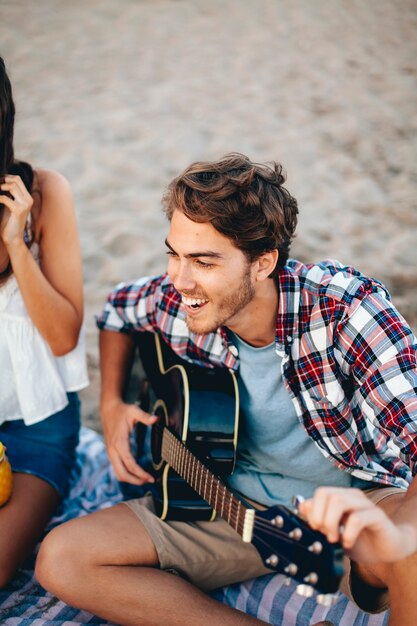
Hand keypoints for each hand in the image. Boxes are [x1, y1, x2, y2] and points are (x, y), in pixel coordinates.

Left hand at [0, 175, 32, 247]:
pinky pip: (4, 198)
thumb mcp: (9, 205)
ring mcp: (25, 204)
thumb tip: (0, 183)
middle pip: (15, 180)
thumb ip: (8, 195)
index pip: (17, 179)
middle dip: (2, 181)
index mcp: (27, 198)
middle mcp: (28, 200)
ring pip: (11, 186)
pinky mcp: (19, 210)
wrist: (13, 238)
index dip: (6, 177)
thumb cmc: (9, 223)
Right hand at [101, 399, 157, 484]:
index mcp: (119, 442)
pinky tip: (136, 472)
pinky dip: (126, 474)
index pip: (130, 464)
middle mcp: (113, 450)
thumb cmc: (122, 411)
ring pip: (118, 473)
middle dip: (136, 481)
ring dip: (130, 479)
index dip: (141, 473)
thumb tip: (156, 419)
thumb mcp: (134, 411)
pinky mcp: (111, 453)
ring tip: (144, 479)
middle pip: (122, 474)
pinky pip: (117, 469)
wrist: (108, 409)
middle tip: (149, 480)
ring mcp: (110, 453)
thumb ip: (145, 416)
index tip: (151, 478)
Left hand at [298, 487, 416, 563]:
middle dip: (319, 516)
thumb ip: (319, 519)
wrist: (387, 551)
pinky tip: (348, 543)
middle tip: (323, 533)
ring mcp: (365, 505)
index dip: (312, 512)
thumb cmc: (359, 540)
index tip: (315, 530)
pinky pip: (358, 518)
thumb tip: (302, 507)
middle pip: (326, 493)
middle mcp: (352, 497)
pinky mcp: (377, 517)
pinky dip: (348, 532)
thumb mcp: (334, 532)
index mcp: (341, 497)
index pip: (320, 493)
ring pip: (339, 500)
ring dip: (330, 522)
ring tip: (334, 539)